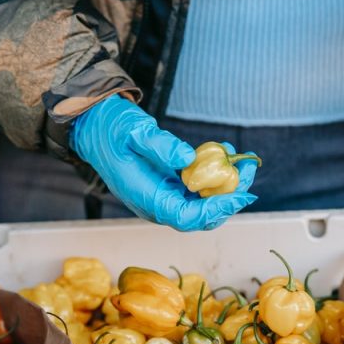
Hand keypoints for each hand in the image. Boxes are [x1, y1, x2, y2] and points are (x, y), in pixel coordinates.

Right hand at [70, 96, 256, 230]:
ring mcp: (162, 196)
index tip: (239, 194)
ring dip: (226, 187)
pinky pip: (197, 190)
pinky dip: (215, 177)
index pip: (186, 216)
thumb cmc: (111, 128)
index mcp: (144, 197)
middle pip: (200, 215)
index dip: (215, 210)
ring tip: (243, 160)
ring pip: (202, 203)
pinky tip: (225, 154)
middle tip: (249, 169)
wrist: (95, 126)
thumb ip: (160, 146)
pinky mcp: (168, 186)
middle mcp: (155, 203)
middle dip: (229, 197)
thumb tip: (188, 159)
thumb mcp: (134, 131)